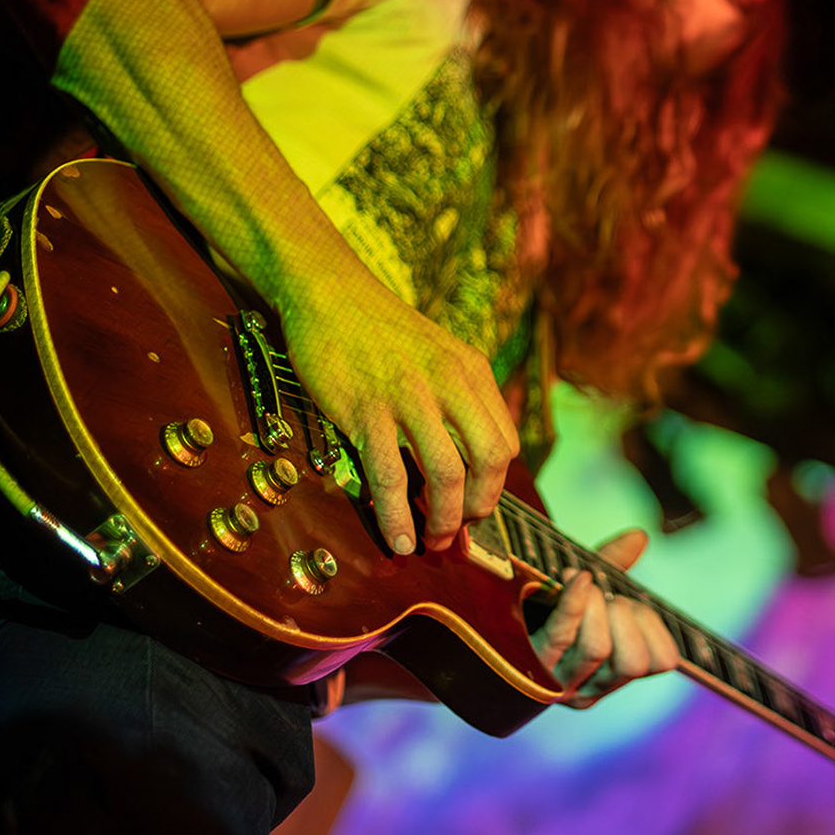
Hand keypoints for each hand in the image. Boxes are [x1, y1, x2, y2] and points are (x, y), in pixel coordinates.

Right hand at [278, 275, 516, 557]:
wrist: (329, 292)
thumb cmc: (381, 332)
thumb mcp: (440, 355)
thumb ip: (457, 400)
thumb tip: (467, 463)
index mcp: (472, 372)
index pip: (505, 443)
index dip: (495, 484)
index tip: (475, 505)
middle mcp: (450, 383)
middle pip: (490, 461)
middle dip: (480, 508)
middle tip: (459, 530)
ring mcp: (409, 397)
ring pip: (446, 474)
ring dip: (444, 520)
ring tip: (432, 542)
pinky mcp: (365, 410)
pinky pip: (390, 476)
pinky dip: (397, 517)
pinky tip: (398, 539)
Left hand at [531, 529, 680, 707]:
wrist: (485, 618)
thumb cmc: (542, 606)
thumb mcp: (584, 586)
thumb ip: (613, 563)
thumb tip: (640, 536)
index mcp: (615, 672)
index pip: (660, 661)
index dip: (653, 625)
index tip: (631, 601)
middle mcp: (592, 687)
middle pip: (633, 661)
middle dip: (627, 617)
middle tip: (607, 596)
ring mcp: (559, 683)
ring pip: (598, 649)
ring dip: (596, 606)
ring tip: (583, 585)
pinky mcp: (529, 669)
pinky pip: (559, 636)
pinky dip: (573, 603)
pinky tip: (576, 578)